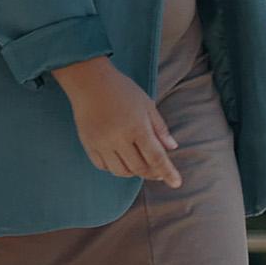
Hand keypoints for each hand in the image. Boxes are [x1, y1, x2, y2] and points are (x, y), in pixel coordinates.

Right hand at [52, 57, 180, 186]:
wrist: (88, 81)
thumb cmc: (121, 90)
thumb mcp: (147, 104)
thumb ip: (160, 128)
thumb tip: (172, 147)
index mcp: (137, 127)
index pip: (156, 157)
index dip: (168, 172)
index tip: (176, 183)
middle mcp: (119, 138)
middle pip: (139, 168)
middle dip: (152, 173)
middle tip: (159, 172)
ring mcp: (102, 143)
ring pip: (121, 171)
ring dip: (133, 172)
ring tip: (139, 163)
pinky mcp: (88, 144)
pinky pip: (103, 166)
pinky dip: (115, 167)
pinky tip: (121, 159)